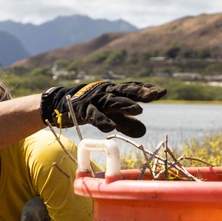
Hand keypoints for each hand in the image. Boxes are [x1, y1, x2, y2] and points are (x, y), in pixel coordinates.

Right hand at [40, 81, 166, 137]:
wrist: (59, 103)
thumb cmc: (88, 107)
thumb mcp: (109, 114)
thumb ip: (125, 122)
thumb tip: (144, 131)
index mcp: (113, 91)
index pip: (131, 88)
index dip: (145, 89)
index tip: (161, 92)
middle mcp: (105, 92)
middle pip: (124, 91)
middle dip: (139, 93)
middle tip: (154, 95)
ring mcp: (94, 99)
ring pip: (111, 101)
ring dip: (124, 105)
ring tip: (138, 110)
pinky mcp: (82, 109)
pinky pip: (93, 115)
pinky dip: (102, 120)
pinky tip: (110, 128)